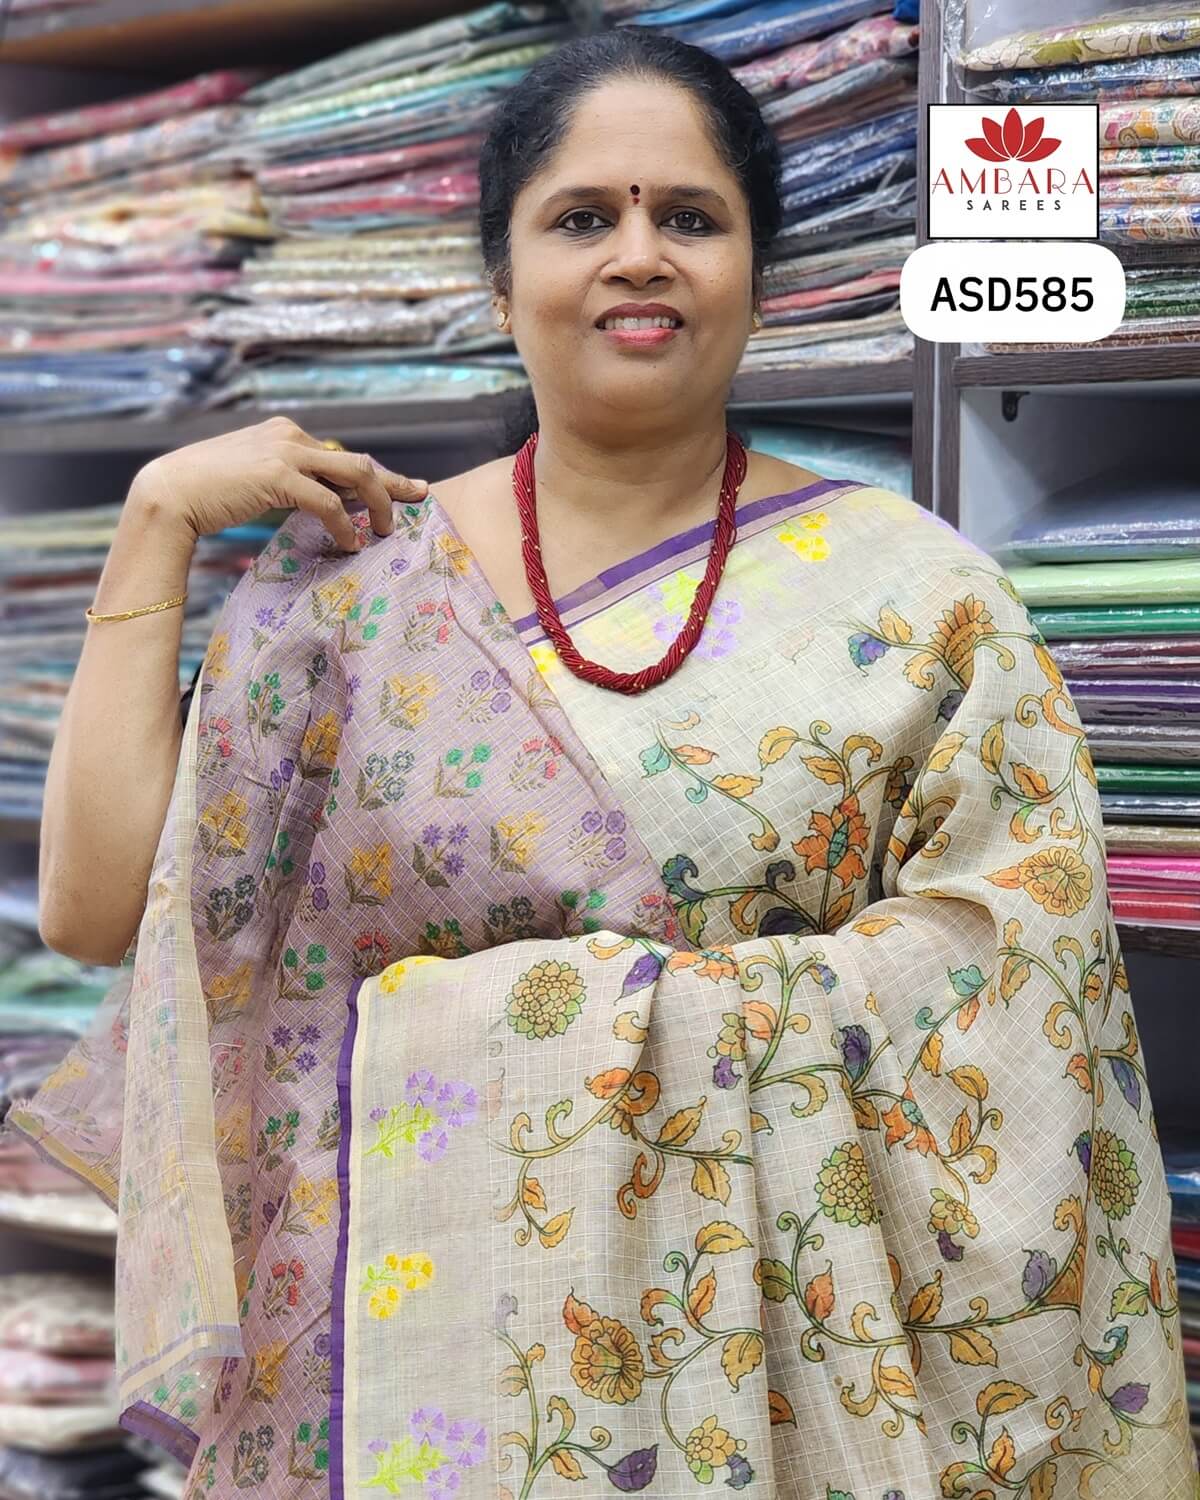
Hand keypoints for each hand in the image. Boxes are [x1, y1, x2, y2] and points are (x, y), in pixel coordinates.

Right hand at [130, 417, 425, 551]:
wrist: (168, 492)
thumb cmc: (205, 494)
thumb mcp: (254, 482)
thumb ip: (287, 484)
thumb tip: (319, 504)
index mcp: (284, 432)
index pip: (341, 455)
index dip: (374, 476)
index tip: (403, 488)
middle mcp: (289, 435)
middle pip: (357, 460)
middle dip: (391, 483)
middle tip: (418, 499)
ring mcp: (284, 452)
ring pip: (354, 475)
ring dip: (377, 504)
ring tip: (384, 531)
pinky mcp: (278, 475)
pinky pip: (328, 501)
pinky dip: (345, 524)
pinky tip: (351, 543)